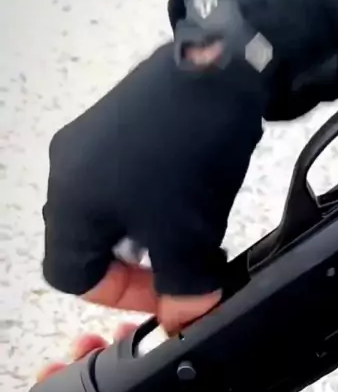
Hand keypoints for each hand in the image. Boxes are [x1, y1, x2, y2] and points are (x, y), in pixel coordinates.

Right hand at [42, 40, 262, 334]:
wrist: (216, 71)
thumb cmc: (188, 158)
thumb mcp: (188, 238)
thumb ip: (184, 290)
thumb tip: (185, 321)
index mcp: (71, 206)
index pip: (74, 278)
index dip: (120, 297)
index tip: (165, 291)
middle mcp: (67, 172)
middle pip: (90, 245)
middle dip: (136, 266)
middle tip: (180, 264)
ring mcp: (88, 141)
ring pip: (110, 211)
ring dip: (147, 232)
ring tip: (190, 229)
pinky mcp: (113, 120)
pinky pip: (123, 178)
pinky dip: (153, 199)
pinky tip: (188, 192)